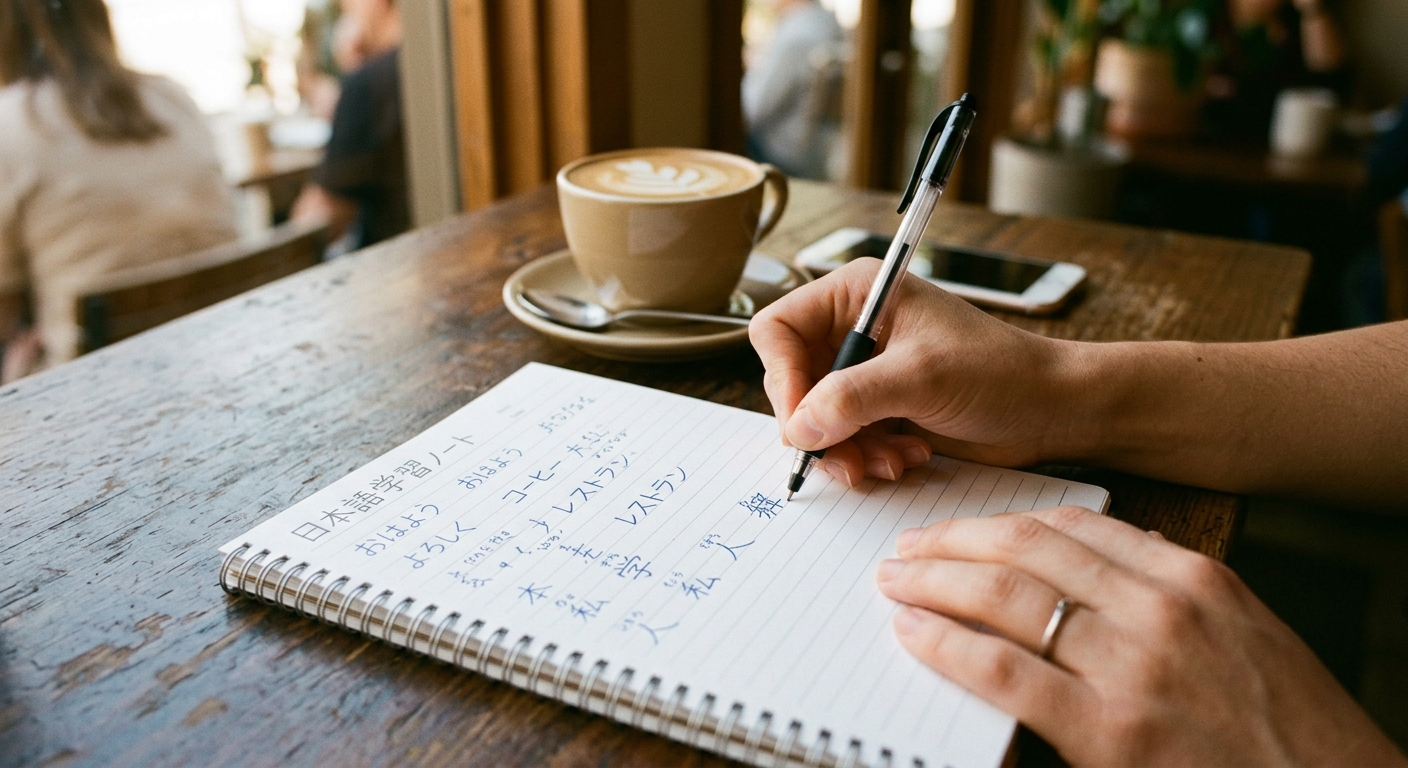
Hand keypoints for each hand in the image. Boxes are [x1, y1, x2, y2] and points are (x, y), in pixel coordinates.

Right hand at [749, 259, 1085, 485]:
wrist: (1051, 410)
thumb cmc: (1001, 372)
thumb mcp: (922, 378)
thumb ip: (853, 398)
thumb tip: (799, 426)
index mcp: (856, 295)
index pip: (778, 330)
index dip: (783, 378)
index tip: (804, 420)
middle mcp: (853, 329)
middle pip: (791, 381)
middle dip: (818, 426)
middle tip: (846, 458)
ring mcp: (865, 371)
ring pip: (814, 419)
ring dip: (845, 450)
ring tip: (889, 461)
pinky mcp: (879, 408)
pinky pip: (842, 439)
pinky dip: (865, 457)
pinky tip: (906, 457)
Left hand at [875, 507, 1405, 766]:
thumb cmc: (1286, 722)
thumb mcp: (1239, 631)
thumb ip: (1165, 591)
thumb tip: (1085, 567)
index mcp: (1190, 577)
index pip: (1071, 525)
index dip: (1000, 521)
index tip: (960, 525)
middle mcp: (1158, 608)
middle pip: (1027, 548)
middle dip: (954, 541)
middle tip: (909, 548)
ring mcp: (1133, 667)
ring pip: (1006, 596)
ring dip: (936, 581)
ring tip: (896, 582)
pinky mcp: (1108, 730)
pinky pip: (1005, 670)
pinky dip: (947, 644)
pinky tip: (913, 633)